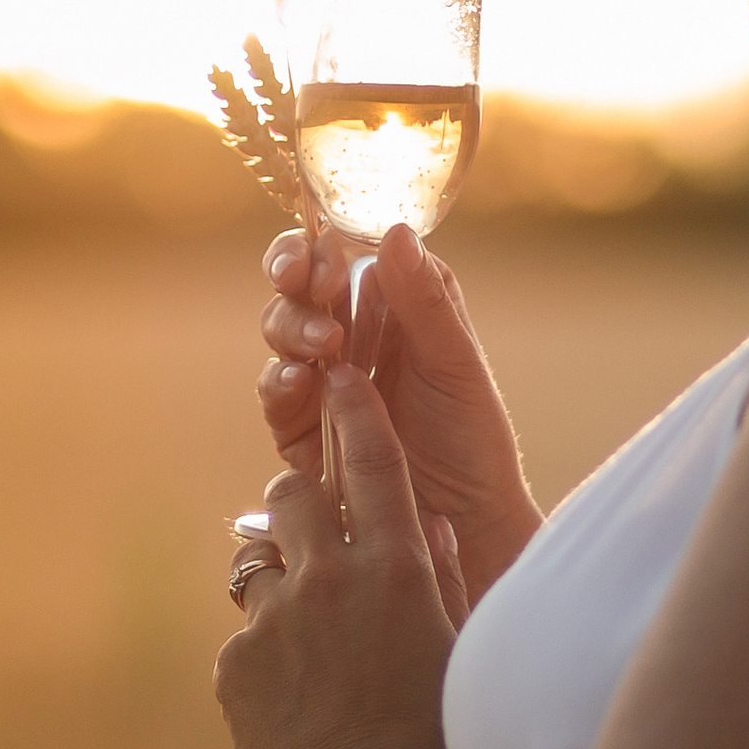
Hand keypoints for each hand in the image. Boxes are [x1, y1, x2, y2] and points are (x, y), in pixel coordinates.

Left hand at [216, 361, 468, 748]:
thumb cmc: (446, 740)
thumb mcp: (462, 648)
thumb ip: (445, 577)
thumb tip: (437, 523)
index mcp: (397, 567)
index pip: (370, 460)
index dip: (354, 410)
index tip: (342, 376)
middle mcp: (329, 580)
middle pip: (289, 494)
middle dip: (297, 502)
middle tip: (312, 530)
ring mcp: (275, 623)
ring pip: (258, 566)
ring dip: (281, 587)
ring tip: (310, 642)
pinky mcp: (235, 668)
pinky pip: (245, 640)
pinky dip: (267, 658)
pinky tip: (297, 705)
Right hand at [255, 224, 540, 600]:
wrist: (465, 519)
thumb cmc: (472, 434)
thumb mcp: (455, 362)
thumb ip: (424, 300)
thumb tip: (394, 229)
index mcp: (389, 304)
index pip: (336, 256)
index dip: (316, 250)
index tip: (322, 263)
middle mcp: (349, 335)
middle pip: (297, 290)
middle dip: (295, 285)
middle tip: (312, 293)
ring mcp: (321, 381)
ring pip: (280, 336)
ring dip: (292, 331)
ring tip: (322, 348)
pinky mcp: (302, 429)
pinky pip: (276, 397)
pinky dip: (280, 385)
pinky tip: (298, 386)